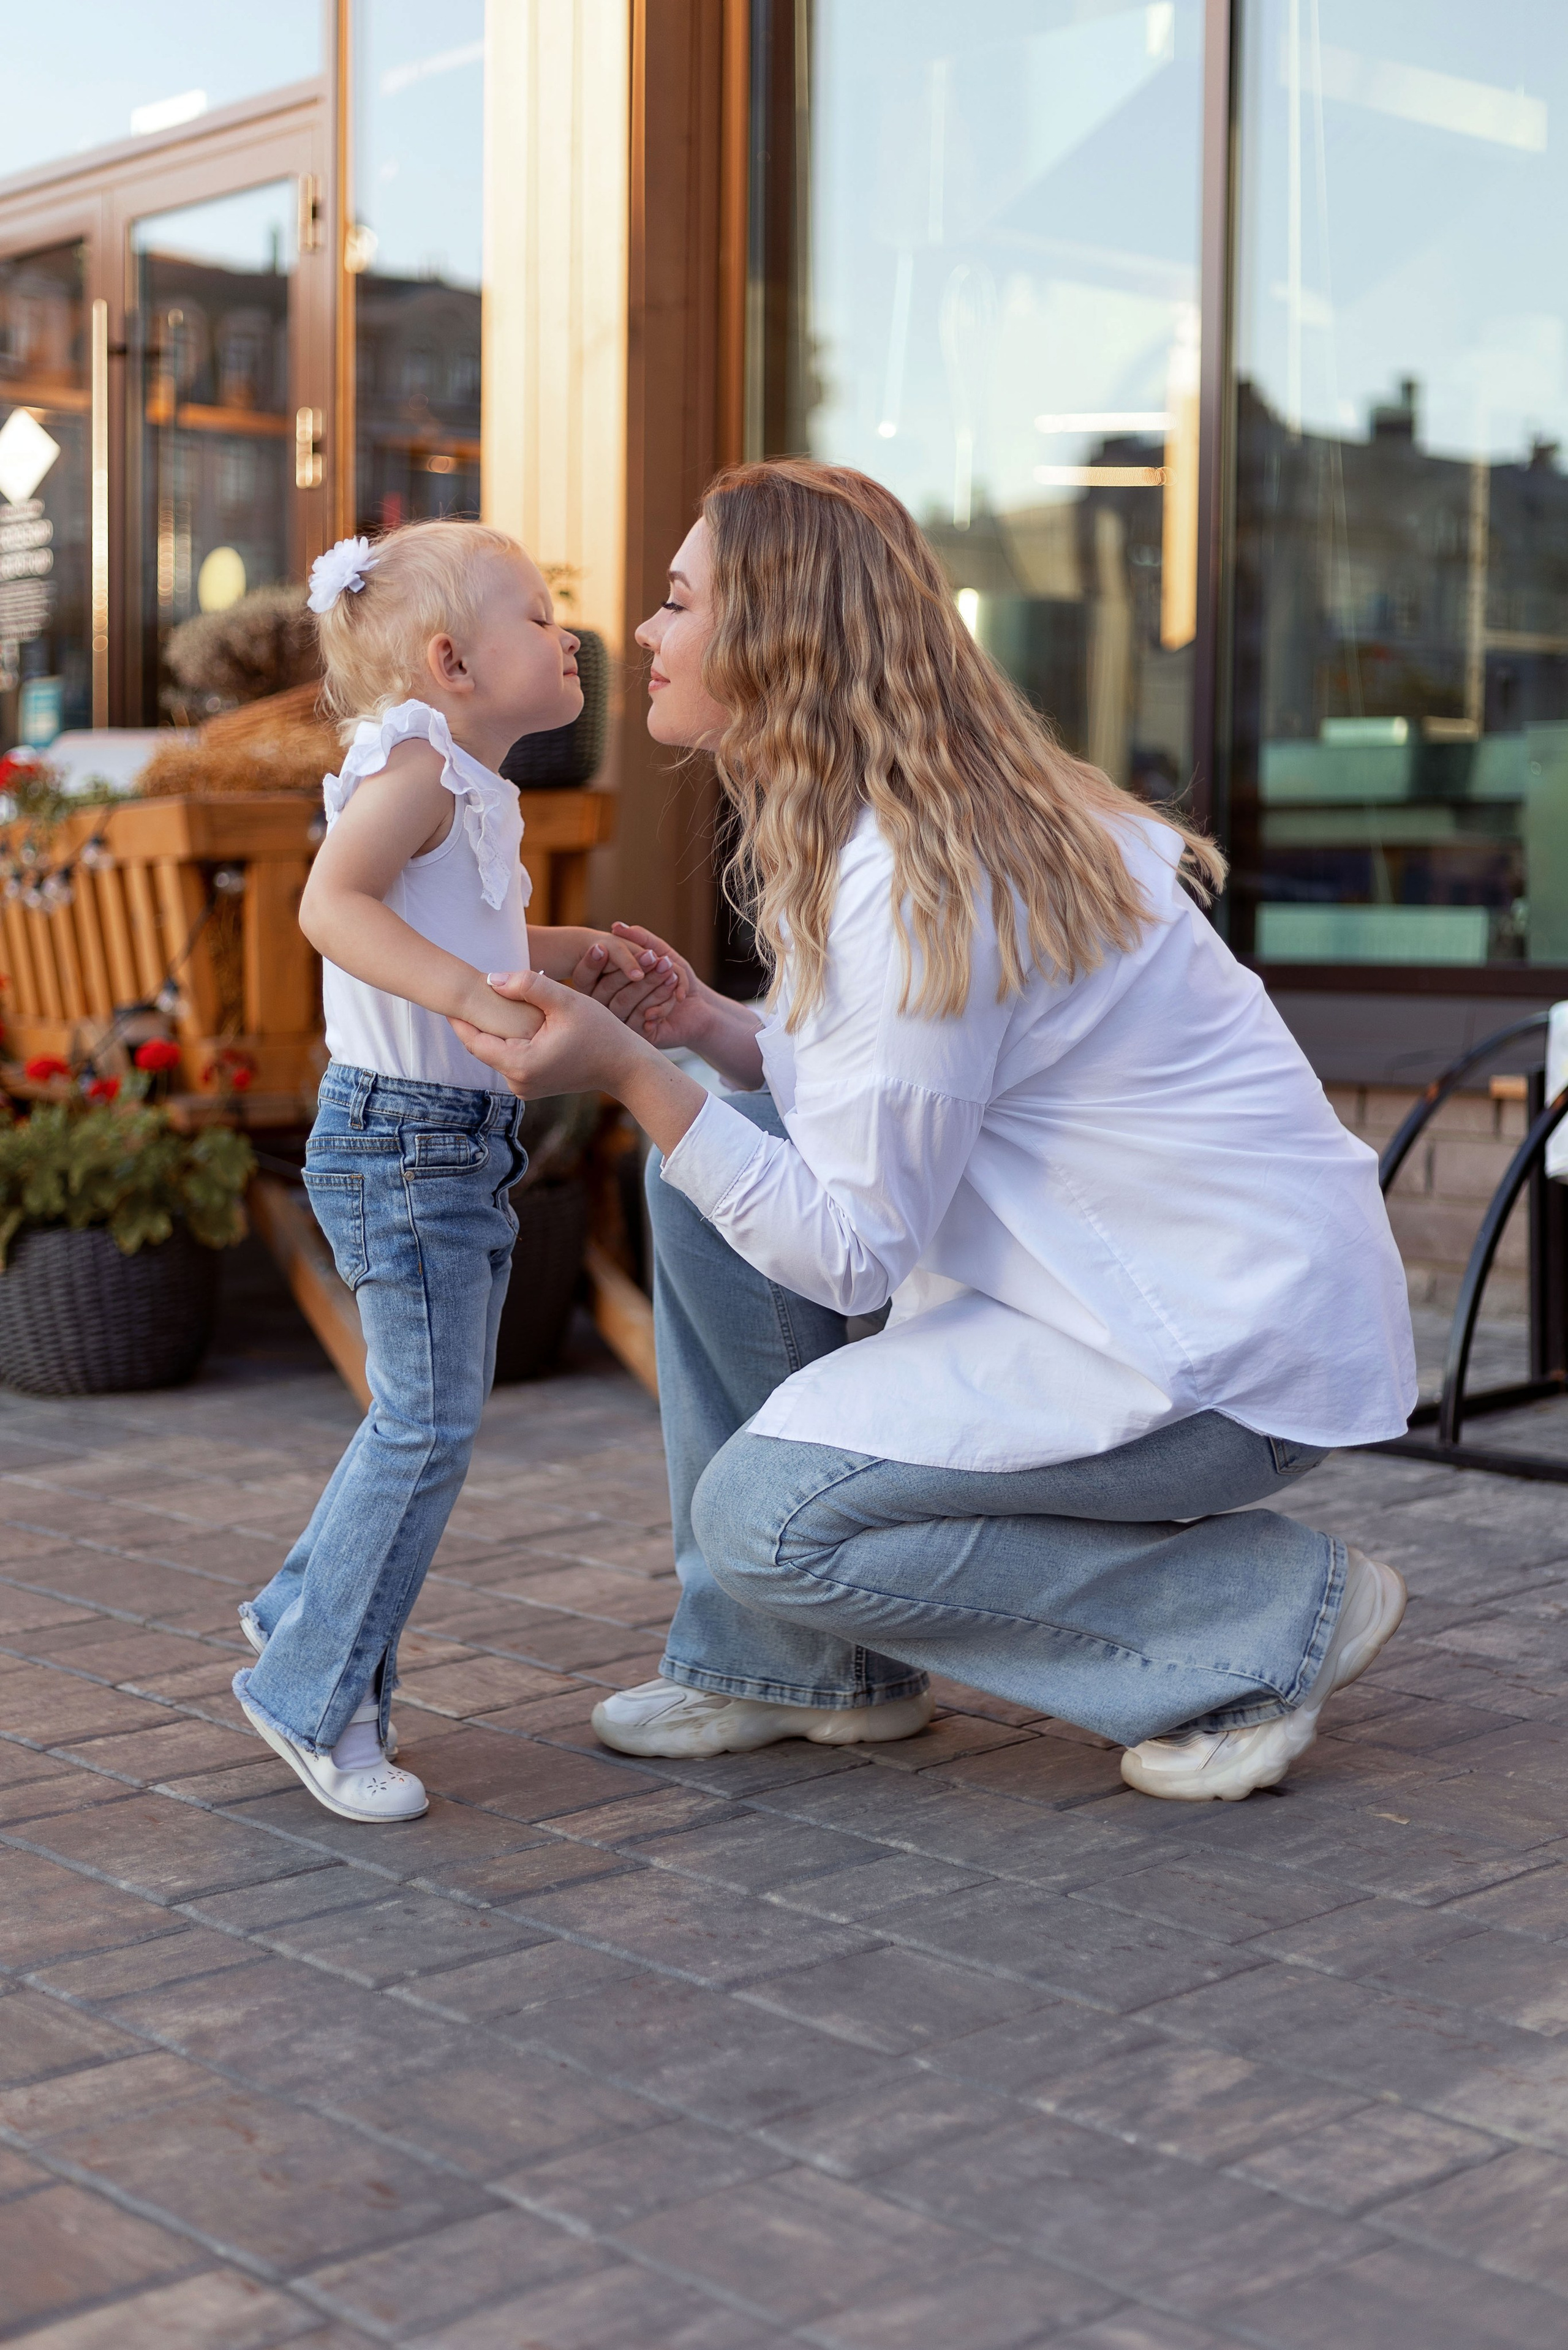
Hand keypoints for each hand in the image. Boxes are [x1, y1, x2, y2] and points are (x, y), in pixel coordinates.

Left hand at [455, 968, 708, 1153]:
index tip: (446, 997)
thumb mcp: (565, 1002)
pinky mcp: (532, 1086)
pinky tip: (507, 1020)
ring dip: (492, 1031)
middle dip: (473, 1022)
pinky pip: (510, 1060)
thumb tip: (490, 979)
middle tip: (459, 995)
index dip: (458, 1019)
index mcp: (521, 1064)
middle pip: (482, 1048)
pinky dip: (507, 1041)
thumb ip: (528, 986)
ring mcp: (525, 1088)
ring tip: (481, 1003)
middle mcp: (518, 1083)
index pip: (474, 1041)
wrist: (625, 1067)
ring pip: (497, 1053)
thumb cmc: (601, 1032)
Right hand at [566, 936, 681, 1027]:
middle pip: (607, 987)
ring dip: (649, 985)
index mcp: (606, 982)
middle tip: (652, 956)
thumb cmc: (675, 974)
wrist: (700, 1005)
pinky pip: (640, 1019)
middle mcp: (607, 1004)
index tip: (601, 947)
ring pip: (623, 1002)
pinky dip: (661, 1005)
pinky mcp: (638, 1036)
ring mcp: (621, 1021)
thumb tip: (617, 926)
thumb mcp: (660, 951)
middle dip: (631, 969)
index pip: (586, 974)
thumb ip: (639, 938)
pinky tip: (677, 996)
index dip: (592, 961)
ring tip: (671, 973)